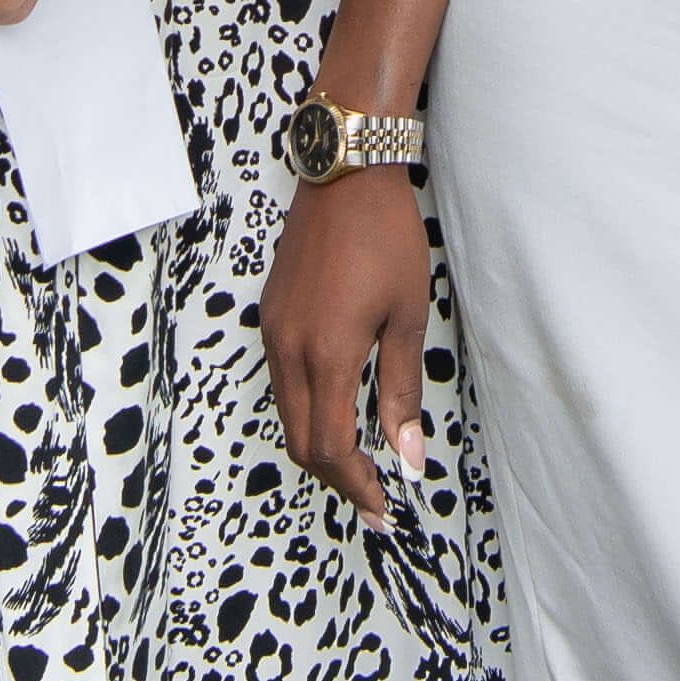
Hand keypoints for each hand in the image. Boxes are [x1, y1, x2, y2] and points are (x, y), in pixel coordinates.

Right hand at [265, 162, 437, 530]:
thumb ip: (402, 390)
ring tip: (360, 459)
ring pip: (287, 413)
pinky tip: (339, 408)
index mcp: (326, 354)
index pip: (330, 448)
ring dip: (319, 444)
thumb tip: (409, 455)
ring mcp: (273, 332)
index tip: (383, 506)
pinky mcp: (270, 316)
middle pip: (300, 440)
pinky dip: (307, 409)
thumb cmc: (386, 237)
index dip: (356, 486)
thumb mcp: (407, 315)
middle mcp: (288, 349)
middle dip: (336, 476)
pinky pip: (281, 381)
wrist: (346, 174)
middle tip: (374, 495)